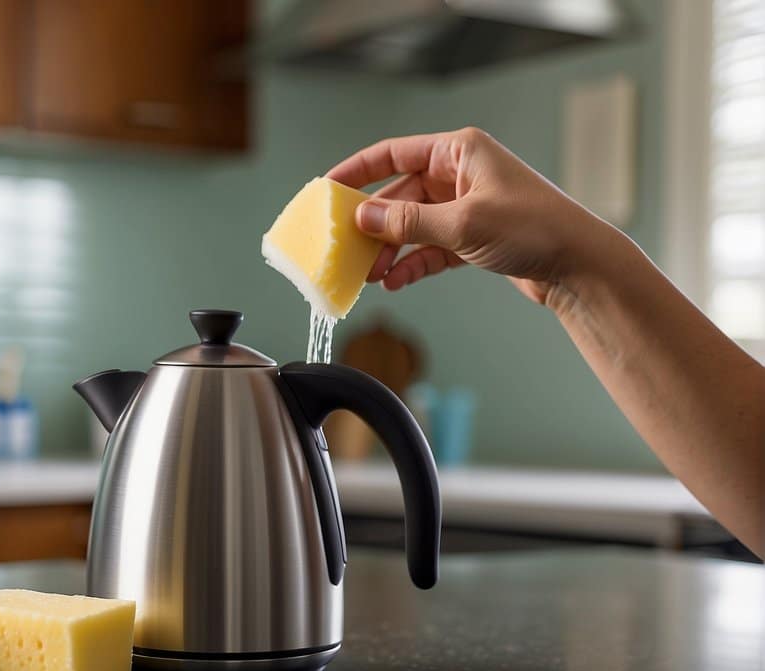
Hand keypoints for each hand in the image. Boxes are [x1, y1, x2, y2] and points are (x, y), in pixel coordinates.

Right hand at [327, 127, 625, 304]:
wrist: (580, 266)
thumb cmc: (535, 229)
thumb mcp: (462, 224)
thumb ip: (407, 222)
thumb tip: (362, 219)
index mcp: (460, 151)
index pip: (394, 153)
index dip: (357, 171)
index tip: (327, 190)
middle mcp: (462, 174)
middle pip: (399, 194)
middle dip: (374, 225)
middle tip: (346, 248)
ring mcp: (468, 205)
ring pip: (413, 225)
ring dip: (391, 250)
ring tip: (370, 274)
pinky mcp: (474, 236)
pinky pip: (430, 247)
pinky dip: (413, 264)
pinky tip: (396, 282)